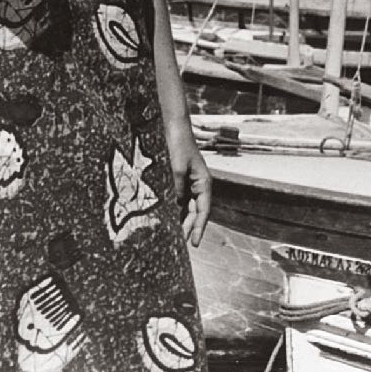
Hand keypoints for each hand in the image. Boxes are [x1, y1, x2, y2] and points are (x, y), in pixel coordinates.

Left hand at [165, 124, 211, 245]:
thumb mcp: (177, 169)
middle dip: (188, 228)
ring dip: (181, 220)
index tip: (195, 243)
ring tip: (173, 236)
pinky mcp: (179, 179)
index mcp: (204, 183)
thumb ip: (176, 189)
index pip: (203, 211)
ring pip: (186, 207)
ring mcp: (189, 182)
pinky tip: (166, 218)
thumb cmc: (179, 145)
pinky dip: (174, 209)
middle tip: (180, 244)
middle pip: (195, 212)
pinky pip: (178, 199)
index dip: (199, 228)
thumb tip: (174, 207)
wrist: (173, 127)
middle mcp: (198, 185)